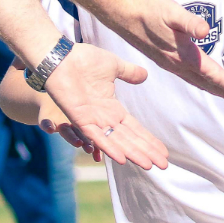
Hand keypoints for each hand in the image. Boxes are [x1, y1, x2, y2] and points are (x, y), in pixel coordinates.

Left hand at [42, 43, 169, 169]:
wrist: (60, 56)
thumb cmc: (82, 59)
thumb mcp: (113, 66)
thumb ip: (128, 73)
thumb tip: (145, 75)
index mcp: (112, 107)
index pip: (134, 129)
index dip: (149, 140)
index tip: (163, 152)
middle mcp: (104, 118)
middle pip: (130, 139)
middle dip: (146, 152)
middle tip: (163, 166)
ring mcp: (92, 120)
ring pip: (116, 142)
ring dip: (133, 154)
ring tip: (148, 165)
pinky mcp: (80, 118)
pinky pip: (96, 136)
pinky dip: (109, 147)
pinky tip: (122, 159)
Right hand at [110, 0, 223, 109]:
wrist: (123, 13)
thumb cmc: (149, 9)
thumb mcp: (172, 11)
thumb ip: (190, 22)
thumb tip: (206, 31)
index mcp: (185, 55)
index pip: (215, 76)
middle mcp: (179, 65)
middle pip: (211, 85)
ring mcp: (172, 64)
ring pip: (202, 83)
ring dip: (220, 91)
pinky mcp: (167, 60)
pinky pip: (192, 78)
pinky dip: (206, 84)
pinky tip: (210, 82)